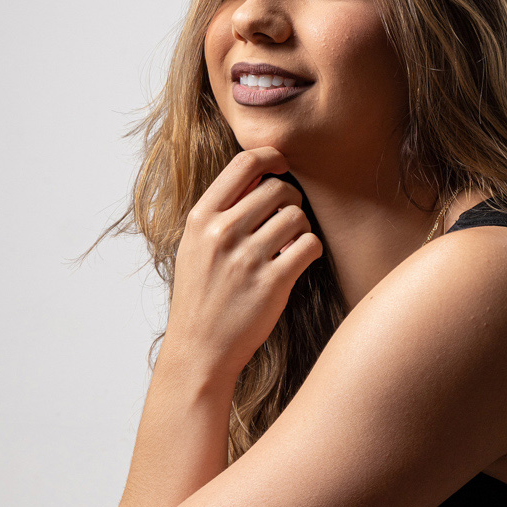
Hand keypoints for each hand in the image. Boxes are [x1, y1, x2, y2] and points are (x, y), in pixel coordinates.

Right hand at [164, 148, 322, 380]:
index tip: (282, 166)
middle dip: (290, 200)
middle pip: (278, 188)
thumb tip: (259, 172)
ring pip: (297, 216)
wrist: (199, 350)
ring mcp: (247, 259)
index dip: (271, 157)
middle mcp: (222, 234)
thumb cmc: (201, 296)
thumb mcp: (195, 247)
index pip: (243, 164)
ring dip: (301, 228)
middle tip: (286, 220)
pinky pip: (310, 246)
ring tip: (289, 245)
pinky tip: (299, 260)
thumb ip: (221, 211)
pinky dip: (311, 249)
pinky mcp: (272, 284)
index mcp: (201, 219)